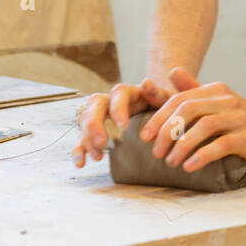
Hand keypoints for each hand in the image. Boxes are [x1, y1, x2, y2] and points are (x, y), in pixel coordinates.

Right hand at [72, 66, 199, 167]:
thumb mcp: (166, 99)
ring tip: (98, 156)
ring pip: (86, 119)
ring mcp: (101, 115)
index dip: (118, 108)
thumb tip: (146, 82)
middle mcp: (111, 100)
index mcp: (129, 92)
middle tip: (103, 142)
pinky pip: (82, 137)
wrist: (159, 114)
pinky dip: (79, 149)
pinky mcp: (95, 130)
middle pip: (96, 104)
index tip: (122, 127)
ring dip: (88, 138)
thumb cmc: (163, 108)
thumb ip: (157, 92)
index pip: (118, 92)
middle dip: (96, 123)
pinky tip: (81, 163)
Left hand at [138, 70, 245, 172]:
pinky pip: (222, 144)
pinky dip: (202, 155)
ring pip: (204, 126)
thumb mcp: (218, 102)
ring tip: (170, 162)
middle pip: (188, 110)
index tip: (144, 136)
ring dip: (182, 145)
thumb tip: (171, 70)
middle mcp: (227, 100)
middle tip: (155, 153)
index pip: (180, 99)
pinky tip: (189, 167)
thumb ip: (194, 89)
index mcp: (216, 90)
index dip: (159, 117)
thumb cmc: (242, 120)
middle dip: (167, 131)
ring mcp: (240, 118)